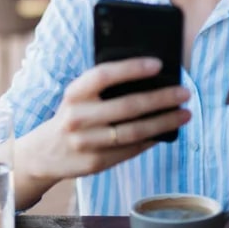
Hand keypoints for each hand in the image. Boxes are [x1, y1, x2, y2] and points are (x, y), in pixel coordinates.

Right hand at [23, 57, 190, 181]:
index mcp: (74, 93)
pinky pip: (130, 150)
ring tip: (184, 114)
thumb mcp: (79, 96)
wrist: (44, 152)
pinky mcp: (95, 163)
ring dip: (164, 123)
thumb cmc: (73, 114)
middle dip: (161, 99)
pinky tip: (166, 132)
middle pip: (127, 106)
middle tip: (184, 93)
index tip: (158, 64)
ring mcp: (85, 143)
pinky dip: (152, 139)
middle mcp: (77, 117)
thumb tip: (151, 79)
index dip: (131, 68)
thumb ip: (104, 88)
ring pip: (133, 132)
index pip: (103, 75)